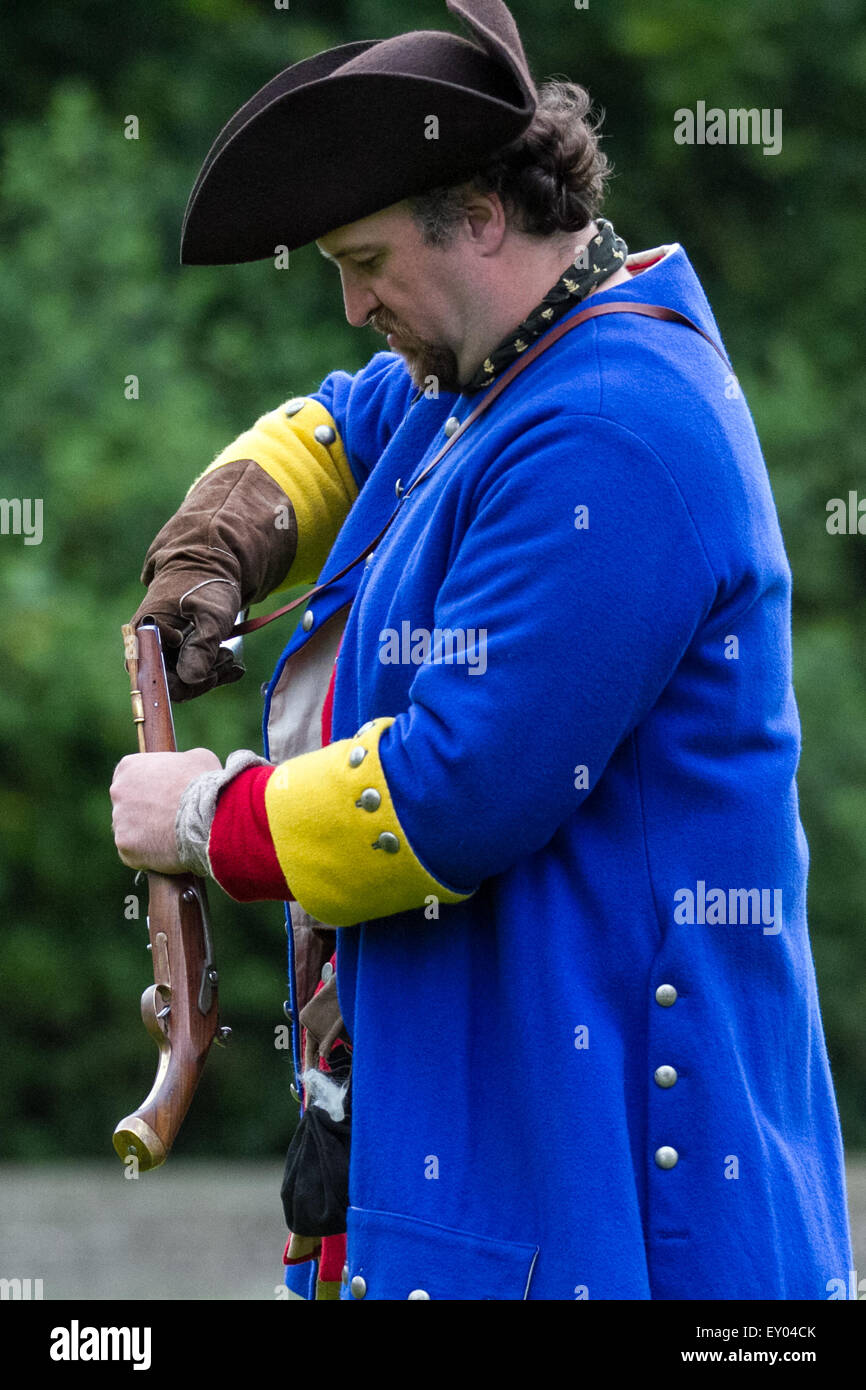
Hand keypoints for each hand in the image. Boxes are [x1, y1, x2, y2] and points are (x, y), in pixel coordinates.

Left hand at [111, 748, 221, 872]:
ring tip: (173, 837)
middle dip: (144, 812)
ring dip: (146, 834)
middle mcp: (118, 791)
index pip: (130, 778)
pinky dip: (148, 854)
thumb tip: (185, 771)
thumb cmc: (205, 784)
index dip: (148, 788)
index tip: (162, 797)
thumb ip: (181, 763)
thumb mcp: (198, 759)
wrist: (209, 816)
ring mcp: (119, 821)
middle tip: (168, 819)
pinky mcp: (125, 847)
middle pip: (126, 805)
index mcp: (129, 767)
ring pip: (130, 830)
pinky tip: (168, 851)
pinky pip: (134, 853)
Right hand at [133, 459, 296, 700]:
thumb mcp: (211, 615)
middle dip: (202, 677)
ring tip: (230, 658)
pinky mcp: (175, 647)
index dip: (185, 683)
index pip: (157, 678)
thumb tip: (190, 679)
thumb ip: (202, 646)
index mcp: (147, 632)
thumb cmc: (208, 582)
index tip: (211, 673)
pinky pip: (190, 669)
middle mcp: (147, 643)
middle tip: (227, 660)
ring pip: (183, 677)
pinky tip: (233, 666)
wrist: (210, 562)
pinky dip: (212, 670)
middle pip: (170, 681)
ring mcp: (160, 646)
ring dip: (210, 673)